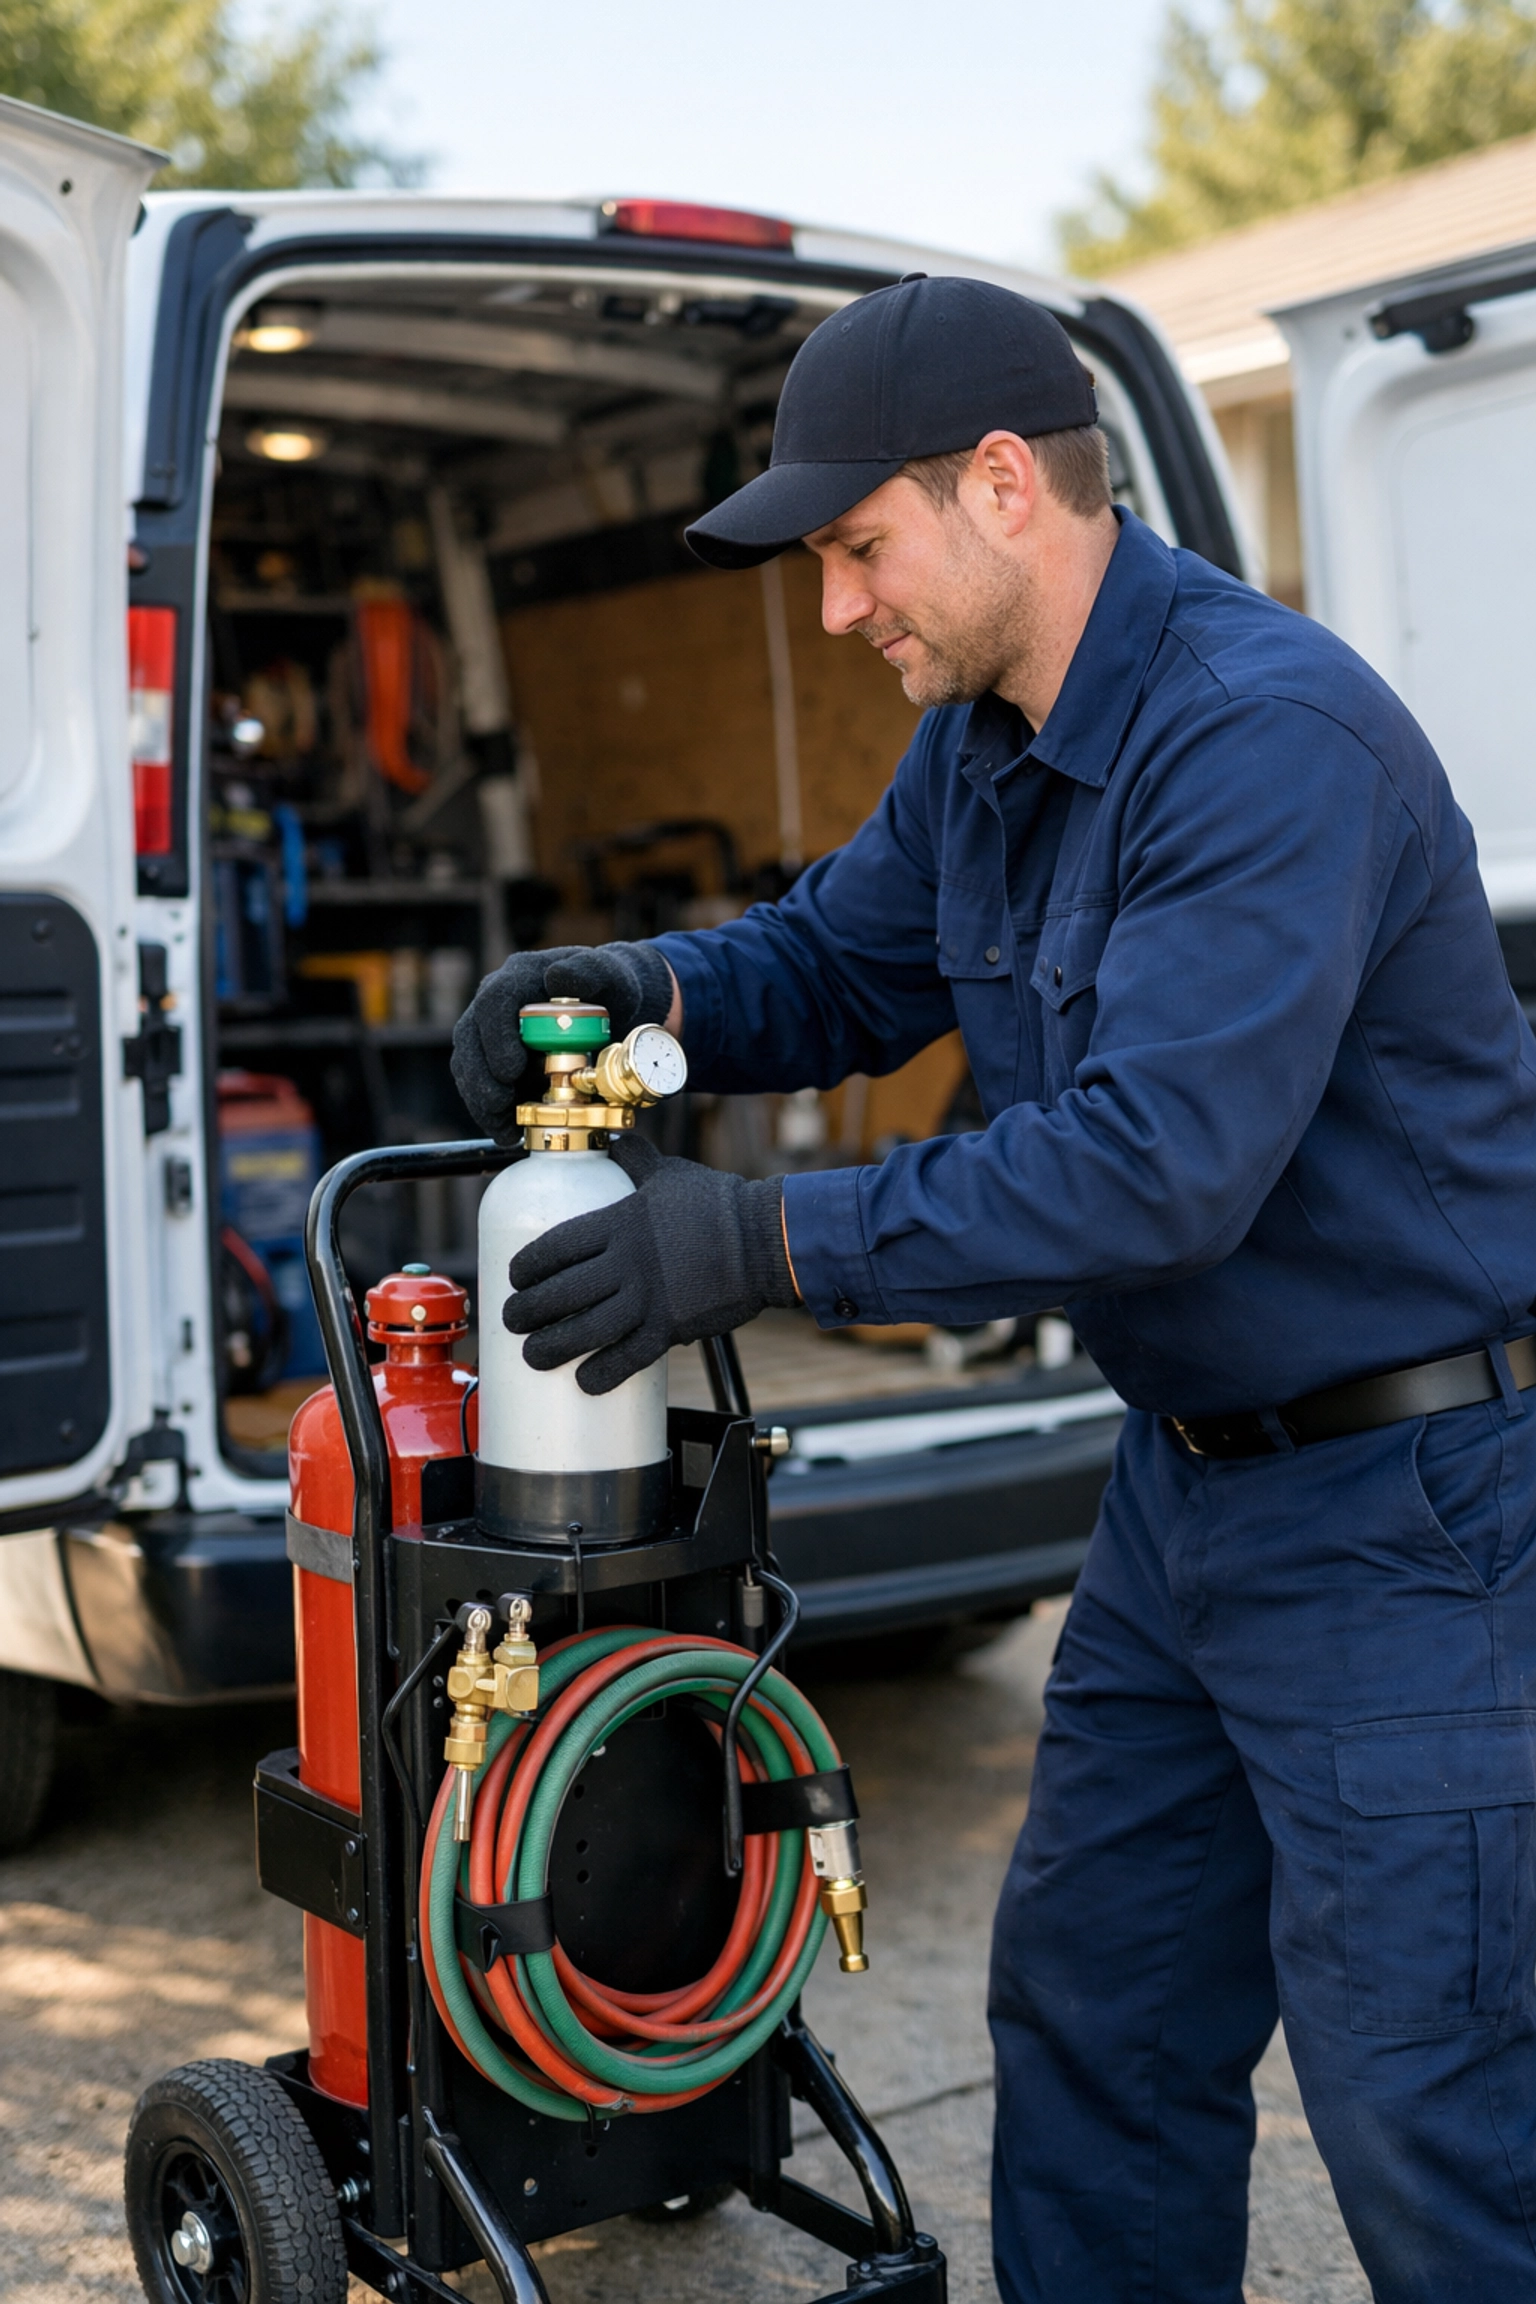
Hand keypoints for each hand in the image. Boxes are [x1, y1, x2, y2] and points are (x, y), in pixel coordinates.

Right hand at [451, 942, 674, 1141]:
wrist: (612, 1007)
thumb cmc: (610, 986)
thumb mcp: (611, 974)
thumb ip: (590, 971)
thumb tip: (556, 978)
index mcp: (520, 977)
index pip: (494, 1001)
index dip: (496, 1037)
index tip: (512, 1068)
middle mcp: (497, 1003)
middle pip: (471, 1038)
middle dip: (482, 1076)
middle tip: (501, 1104)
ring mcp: (491, 1033)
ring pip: (468, 1066)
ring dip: (481, 1100)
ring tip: (504, 1127)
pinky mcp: (495, 1062)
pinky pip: (480, 1087)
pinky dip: (490, 1113)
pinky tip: (508, 1132)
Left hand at [503, 1136, 799, 1393]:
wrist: (766, 1241)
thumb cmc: (718, 1204)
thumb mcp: (670, 1174)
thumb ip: (637, 1160)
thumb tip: (617, 1138)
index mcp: (620, 1223)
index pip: (556, 1246)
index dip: (527, 1266)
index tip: (513, 1278)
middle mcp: (628, 1263)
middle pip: (561, 1293)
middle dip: (527, 1311)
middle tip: (512, 1321)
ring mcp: (649, 1298)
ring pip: (587, 1330)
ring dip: (552, 1347)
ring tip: (533, 1355)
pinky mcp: (672, 1328)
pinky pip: (630, 1357)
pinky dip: (604, 1373)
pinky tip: (584, 1381)